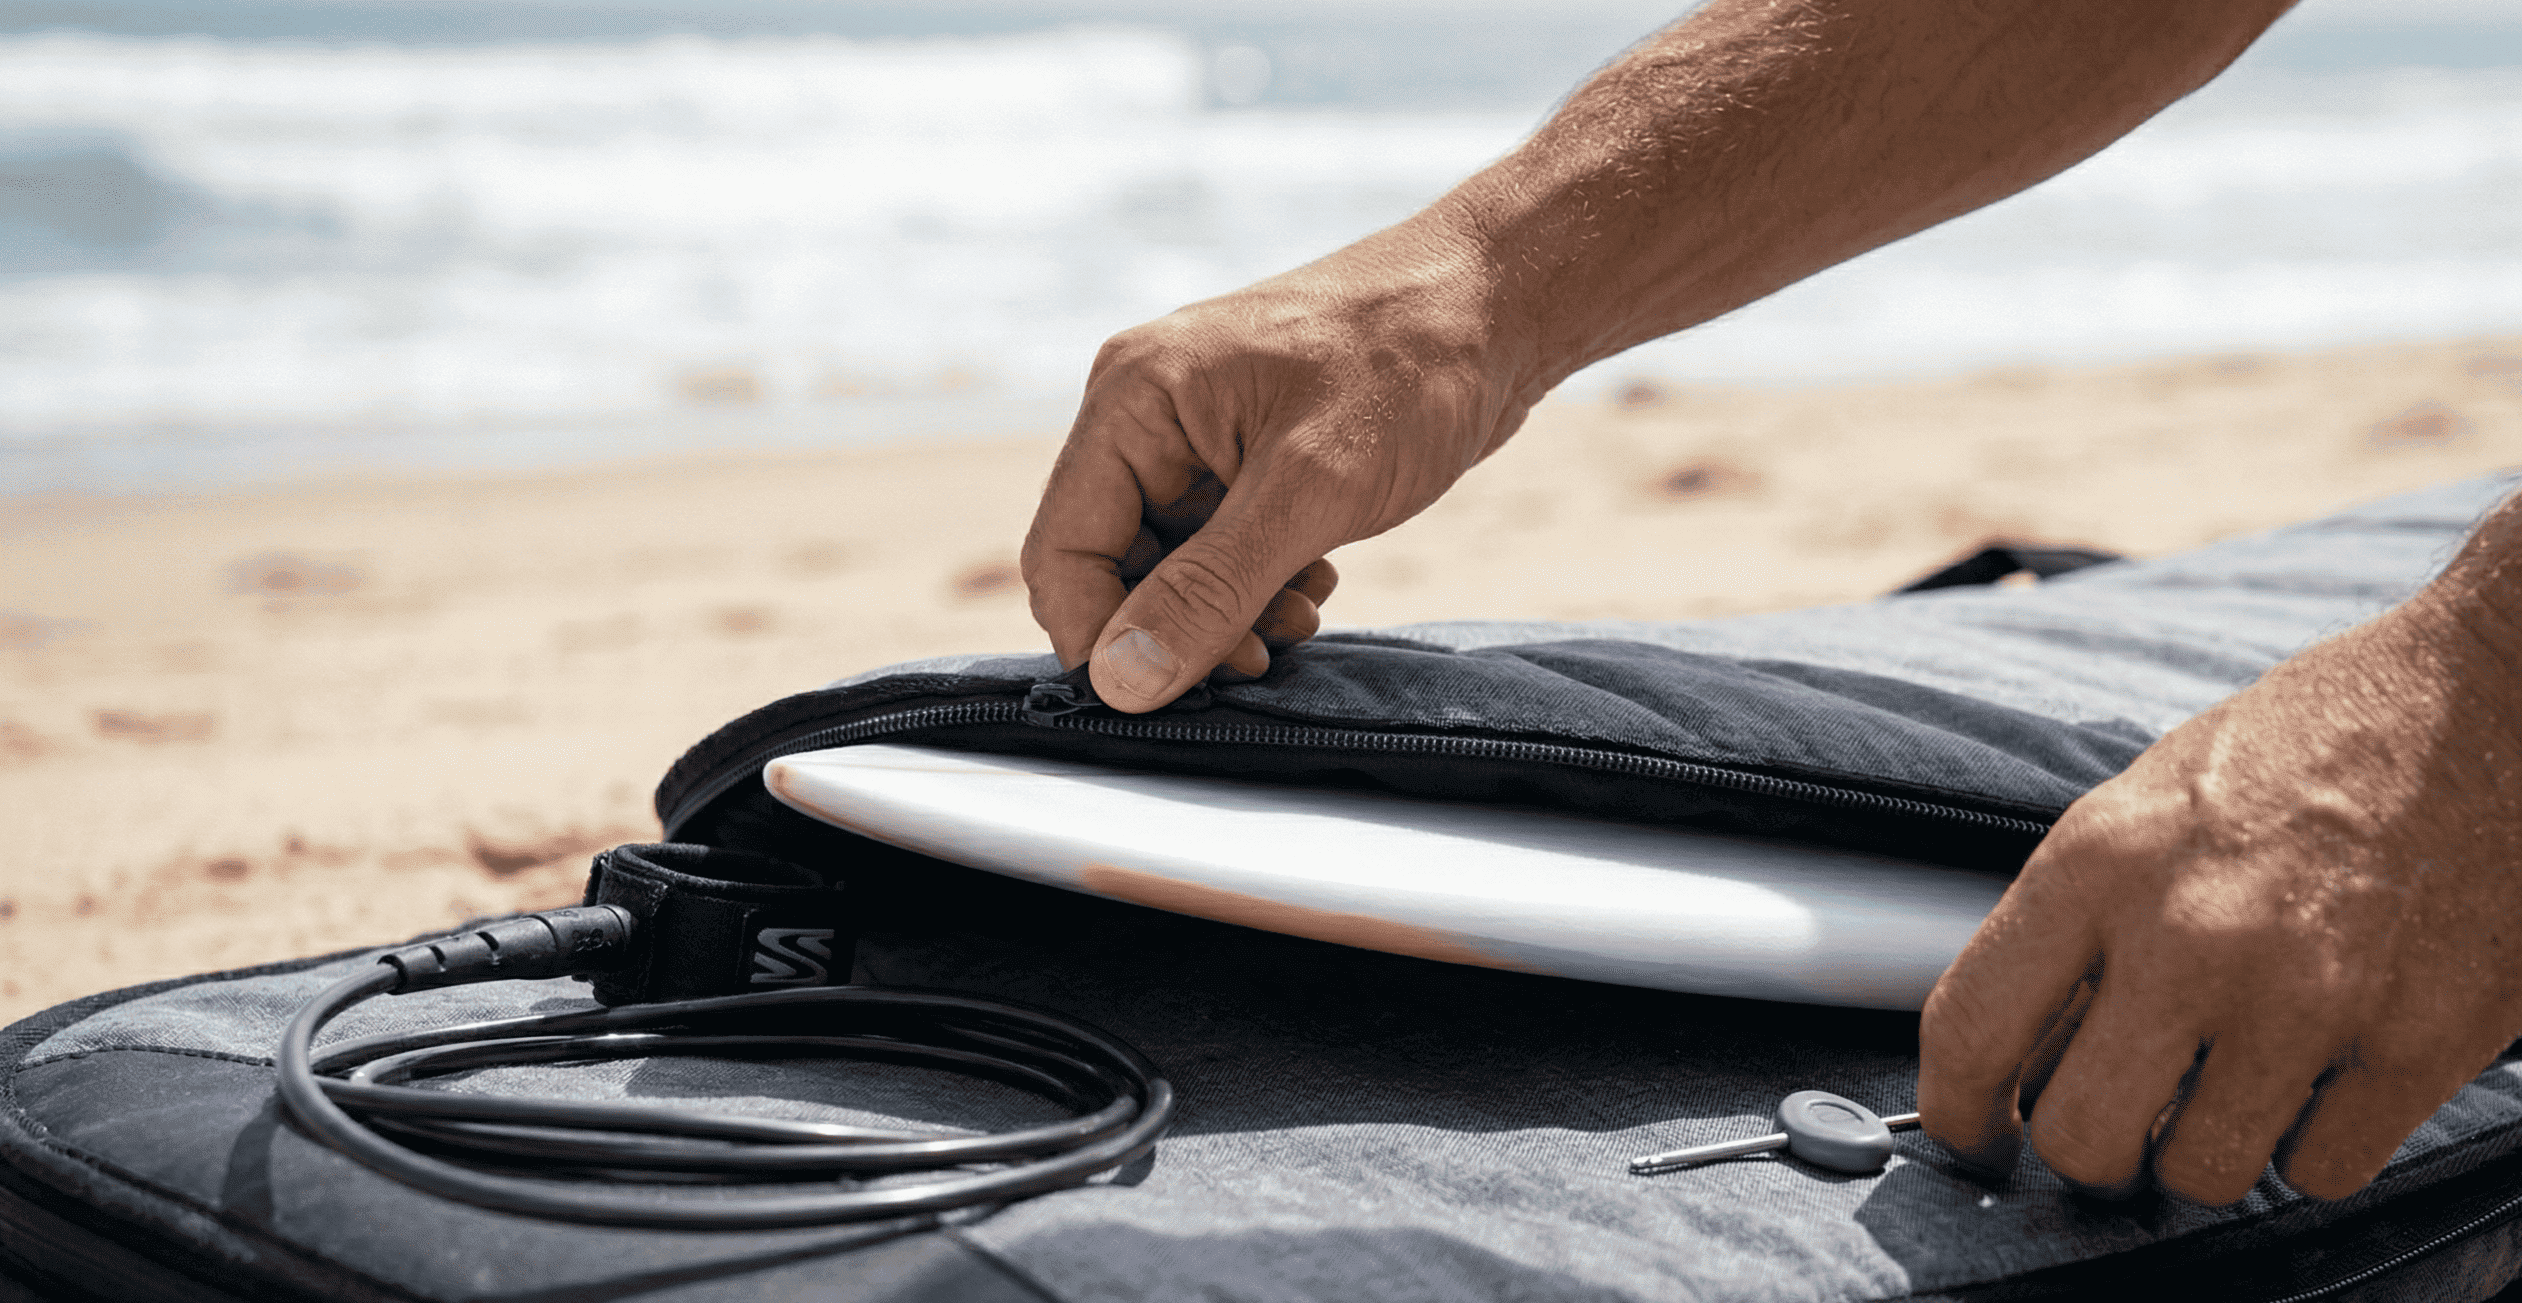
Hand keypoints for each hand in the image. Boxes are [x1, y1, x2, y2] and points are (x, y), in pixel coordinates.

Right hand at [1021, 223, 1535, 711]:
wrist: (1501, 303)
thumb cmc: (1409, 364)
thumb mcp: (1308, 490)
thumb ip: (1208, 590)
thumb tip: (1121, 679)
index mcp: (1133, 399)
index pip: (1062, 549)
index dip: (1098, 635)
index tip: (1163, 694)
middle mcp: (1151, 416)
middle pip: (1113, 565)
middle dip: (1178, 627)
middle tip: (1257, 658)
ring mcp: (1201, 438)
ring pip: (1172, 568)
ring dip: (1227, 614)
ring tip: (1300, 616)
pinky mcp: (1252, 459)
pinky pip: (1222, 550)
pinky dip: (1261, 586)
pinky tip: (1317, 582)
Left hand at [1920, 590, 2521, 1205]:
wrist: (2486, 704)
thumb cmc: (2311, 744)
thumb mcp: (2149, 804)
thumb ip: (2081, 925)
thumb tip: (2028, 1053)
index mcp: (2100, 862)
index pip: (1971, 1030)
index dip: (1955, 1112)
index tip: (1974, 1134)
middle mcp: (2192, 937)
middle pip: (2082, 1139)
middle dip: (2090, 1150)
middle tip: (2118, 1120)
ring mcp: (2308, 1000)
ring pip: (2203, 1174)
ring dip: (2207, 1147)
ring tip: (2230, 1076)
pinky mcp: (2416, 1045)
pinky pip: (2323, 1169)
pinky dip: (2314, 1144)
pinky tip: (2318, 1075)